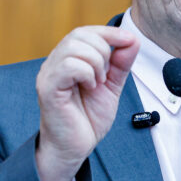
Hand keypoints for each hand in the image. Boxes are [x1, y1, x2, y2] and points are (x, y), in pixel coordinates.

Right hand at [35, 26, 138, 180]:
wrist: (74, 148)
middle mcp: (55, 63)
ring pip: (74, 47)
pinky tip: (90, 87)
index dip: (109, 32)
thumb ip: (121, 63)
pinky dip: (87, 73)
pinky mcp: (48, 87)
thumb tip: (132, 39)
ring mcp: (49, 74)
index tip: (129, 40)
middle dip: (103, 50)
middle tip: (106, 74)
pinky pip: (68, 65)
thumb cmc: (87, 119)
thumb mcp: (112, 86)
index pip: (85, 32)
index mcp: (68, 60)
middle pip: (79, 34)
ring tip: (97, 83)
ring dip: (96, 62)